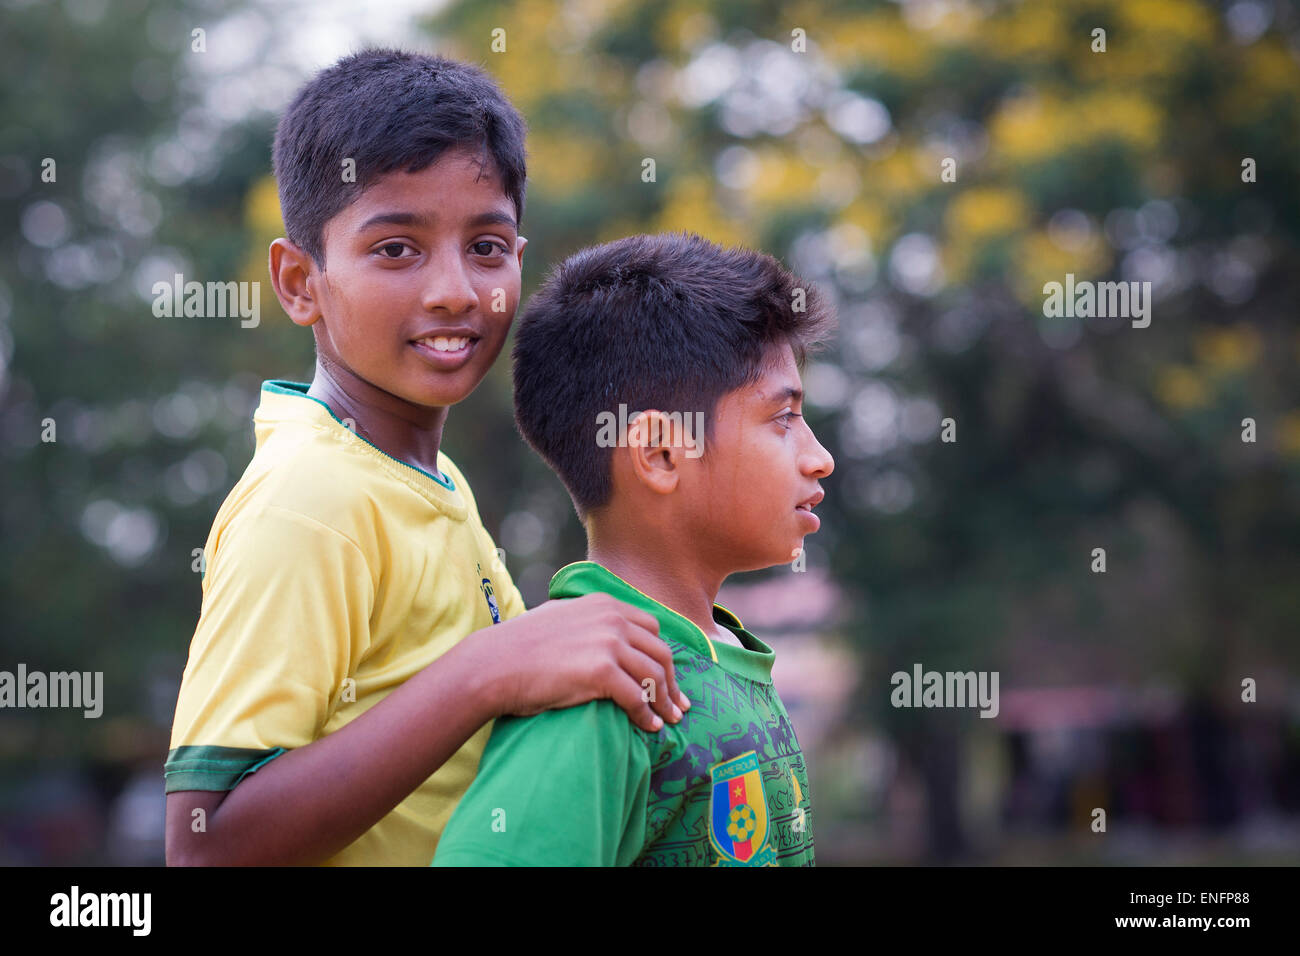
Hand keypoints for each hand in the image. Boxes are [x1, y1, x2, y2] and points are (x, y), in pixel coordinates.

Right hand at [479, 593, 690, 731]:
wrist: (493, 664)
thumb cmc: (519, 647)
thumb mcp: (560, 617)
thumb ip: (587, 620)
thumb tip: (603, 635)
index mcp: (604, 604)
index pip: (651, 628)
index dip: (662, 655)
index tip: (668, 677)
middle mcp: (612, 618)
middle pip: (660, 652)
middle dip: (672, 681)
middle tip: (678, 705)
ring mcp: (608, 643)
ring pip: (654, 675)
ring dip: (664, 701)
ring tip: (669, 720)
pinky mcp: (602, 671)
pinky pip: (637, 697)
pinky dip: (647, 715)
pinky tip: (649, 727)